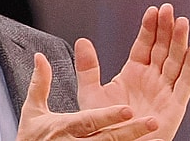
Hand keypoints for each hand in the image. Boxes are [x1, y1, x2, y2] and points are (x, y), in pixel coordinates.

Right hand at [17, 52, 160, 139]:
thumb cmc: (33, 138)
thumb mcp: (33, 110)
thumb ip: (40, 83)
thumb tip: (41, 57)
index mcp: (64, 128)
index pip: (89, 121)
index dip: (108, 116)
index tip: (127, 109)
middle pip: (108, 138)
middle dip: (131, 131)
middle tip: (152, 122)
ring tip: (157, 137)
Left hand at [76, 3, 189, 140]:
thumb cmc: (102, 123)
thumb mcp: (90, 92)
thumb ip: (88, 67)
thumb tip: (82, 40)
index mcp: (133, 73)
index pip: (144, 45)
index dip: (149, 28)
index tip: (153, 10)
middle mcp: (151, 80)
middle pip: (162, 49)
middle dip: (166, 29)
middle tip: (169, 8)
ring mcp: (164, 92)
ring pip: (175, 62)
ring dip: (180, 42)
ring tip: (182, 21)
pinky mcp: (174, 107)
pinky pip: (184, 84)